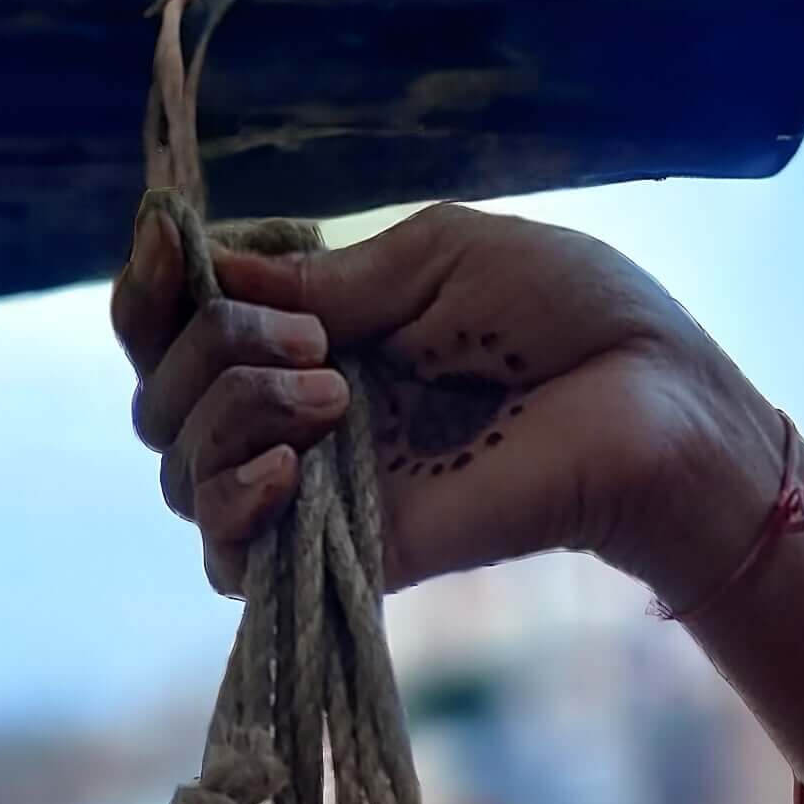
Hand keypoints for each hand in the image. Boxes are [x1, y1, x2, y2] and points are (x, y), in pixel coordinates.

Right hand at [111, 197, 783, 609]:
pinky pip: (227, 560)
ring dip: (227, 415)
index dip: (150, 290)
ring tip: (331, 393)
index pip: (179, 327)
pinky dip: (233, 504)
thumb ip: (321, 278)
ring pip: (179, 475)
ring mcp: (315, 492)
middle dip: (205, 350)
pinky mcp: (343, 557)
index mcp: (313, 335)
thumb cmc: (572, 316)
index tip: (169, 244)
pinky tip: (291, 468)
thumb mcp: (436, 256)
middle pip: (162, 402)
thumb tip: (213, 275)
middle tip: (313, 338)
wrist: (652, 406)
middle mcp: (297, 416)